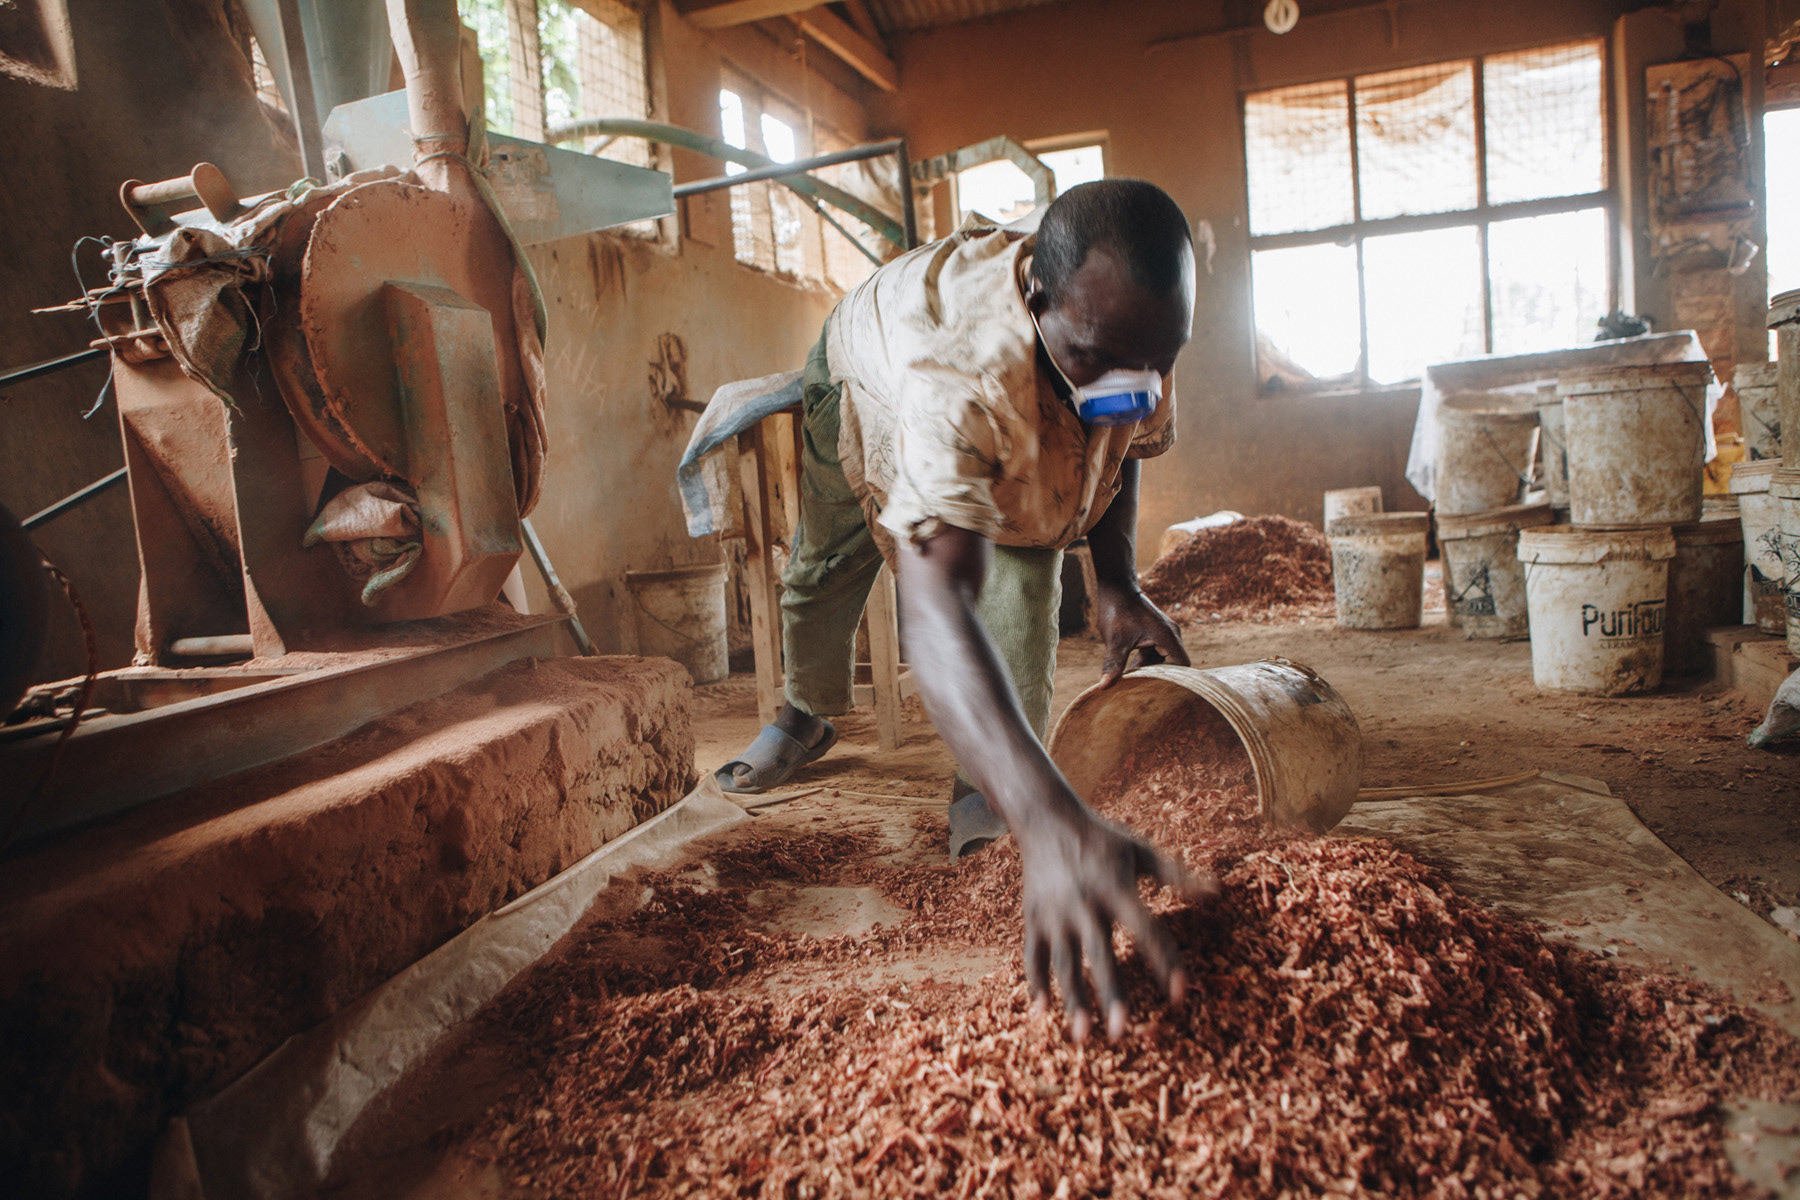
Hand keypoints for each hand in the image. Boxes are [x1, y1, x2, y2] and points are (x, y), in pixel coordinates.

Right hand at [1018, 798, 1219, 1038]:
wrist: (1046, 818)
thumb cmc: (1102, 838)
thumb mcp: (1141, 852)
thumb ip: (1178, 876)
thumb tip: (1219, 893)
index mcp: (1116, 888)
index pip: (1146, 930)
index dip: (1165, 962)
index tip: (1181, 994)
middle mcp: (1085, 903)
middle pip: (1100, 955)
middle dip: (1110, 995)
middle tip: (1122, 1033)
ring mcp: (1055, 913)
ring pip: (1064, 963)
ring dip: (1073, 1000)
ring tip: (1082, 1036)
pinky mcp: (1033, 917)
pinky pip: (1033, 956)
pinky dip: (1036, 984)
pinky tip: (1043, 1014)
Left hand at [1095, 584, 1188, 687]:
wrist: (1116, 589)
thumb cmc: (1117, 611)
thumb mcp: (1115, 641)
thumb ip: (1113, 664)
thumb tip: (1103, 687)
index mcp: (1167, 637)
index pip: (1182, 665)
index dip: (1173, 680)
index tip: (1156, 690)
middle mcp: (1171, 635)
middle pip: (1174, 665)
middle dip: (1158, 677)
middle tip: (1142, 690)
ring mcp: (1164, 634)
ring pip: (1163, 660)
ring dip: (1149, 670)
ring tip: (1132, 681)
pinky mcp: (1156, 633)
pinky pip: (1156, 653)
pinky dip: (1145, 663)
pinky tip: (1128, 670)